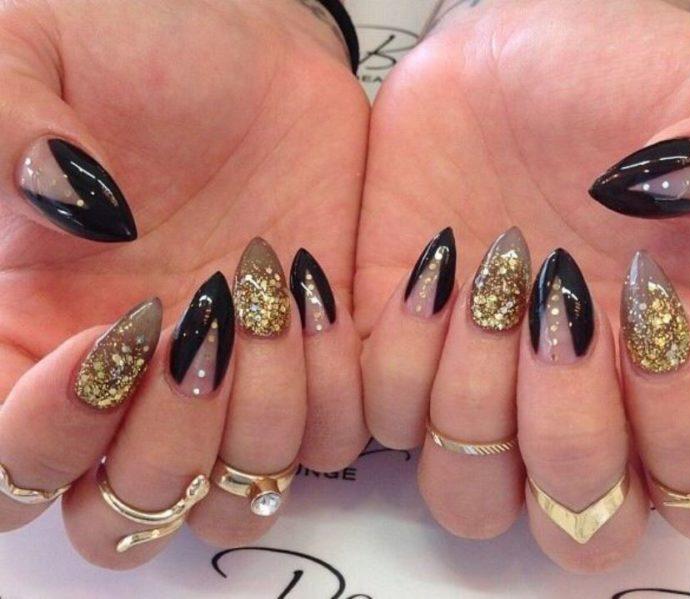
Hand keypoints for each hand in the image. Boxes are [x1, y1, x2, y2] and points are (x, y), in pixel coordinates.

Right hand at [0, 0, 368, 568]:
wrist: (251, 50)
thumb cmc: (134, 46)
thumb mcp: (32, 56)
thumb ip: (8, 131)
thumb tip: (64, 208)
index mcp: (32, 334)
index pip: (9, 471)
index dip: (42, 440)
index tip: (103, 340)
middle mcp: (130, 385)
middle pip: (124, 514)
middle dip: (161, 451)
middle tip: (191, 338)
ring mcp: (228, 383)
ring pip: (228, 501)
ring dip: (247, 435)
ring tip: (260, 317)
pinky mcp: (310, 363)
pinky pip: (322, 447)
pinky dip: (326, 403)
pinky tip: (314, 307)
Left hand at [357, 0, 689, 571]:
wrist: (495, 59)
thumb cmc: (609, 76)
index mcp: (672, 358)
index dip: (687, 432)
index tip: (652, 312)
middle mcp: (575, 394)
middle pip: (579, 521)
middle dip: (569, 438)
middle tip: (560, 320)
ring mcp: (480, 380)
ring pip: (468, 498)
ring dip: (475, 411)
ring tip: (487, 294)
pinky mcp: (400, 351)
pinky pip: (384, 423)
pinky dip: (401, 363)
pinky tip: (430, 272)